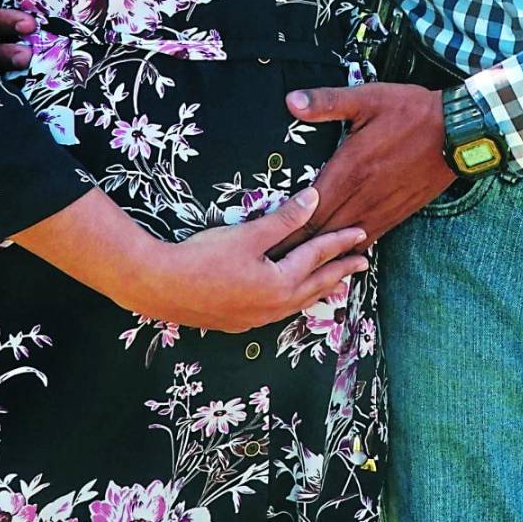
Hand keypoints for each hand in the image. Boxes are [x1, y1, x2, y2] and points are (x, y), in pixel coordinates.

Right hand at [152, 188, 368, 333]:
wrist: (160, 287)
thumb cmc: (203, 258)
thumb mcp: (248, 234)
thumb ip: (284, 219)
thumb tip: (314, 199)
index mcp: (281, 283)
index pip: (318, 257)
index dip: (341, 242)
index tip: (362, 234)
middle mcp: (274, 306)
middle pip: (316, 285)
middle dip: (340, 271)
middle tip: (362, 263)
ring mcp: (256, 318)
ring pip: (299, 302)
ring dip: (319, 290)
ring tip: (336, 284)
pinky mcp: (238, 322)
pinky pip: (279, 311)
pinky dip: (295, 300)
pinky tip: (289, 299)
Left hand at [271, 83, 454, 253]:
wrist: (457, 132)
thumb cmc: (410, 111)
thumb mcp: (366, 98)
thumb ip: (326, 102)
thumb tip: (291, 101)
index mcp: (349, 169)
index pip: (308, 210)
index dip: (285, 229)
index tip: (264, 242)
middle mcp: (362, 195)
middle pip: (321, 233)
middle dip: (296, 249)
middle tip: (269, 265)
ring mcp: (381, 208)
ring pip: (344, 241)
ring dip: (321, 255)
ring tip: (295, 271)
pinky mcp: (397, 213)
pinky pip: (368, 239)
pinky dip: (349, 251)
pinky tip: (338, 260)